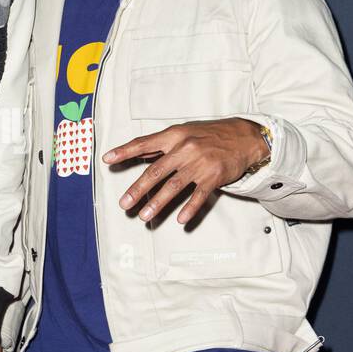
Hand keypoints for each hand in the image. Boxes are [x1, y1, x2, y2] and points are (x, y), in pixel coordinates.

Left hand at [103, 118, 267, 224]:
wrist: (245, 137)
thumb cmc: (211, 134)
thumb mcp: (185, 132)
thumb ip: (162, 144)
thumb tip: (139, 153)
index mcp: (174, 135)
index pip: (144, 143)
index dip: (124, 151)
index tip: (107, 159)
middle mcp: (185, 148)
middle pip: (156, 171)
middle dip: (137, 189)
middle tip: (124, 203)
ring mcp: (199, 163)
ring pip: (174, 186)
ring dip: (157, 202)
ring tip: (144, 215)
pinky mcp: (214, 176)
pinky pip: (199, 196)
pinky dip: (189, 208)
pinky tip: (180, 220)